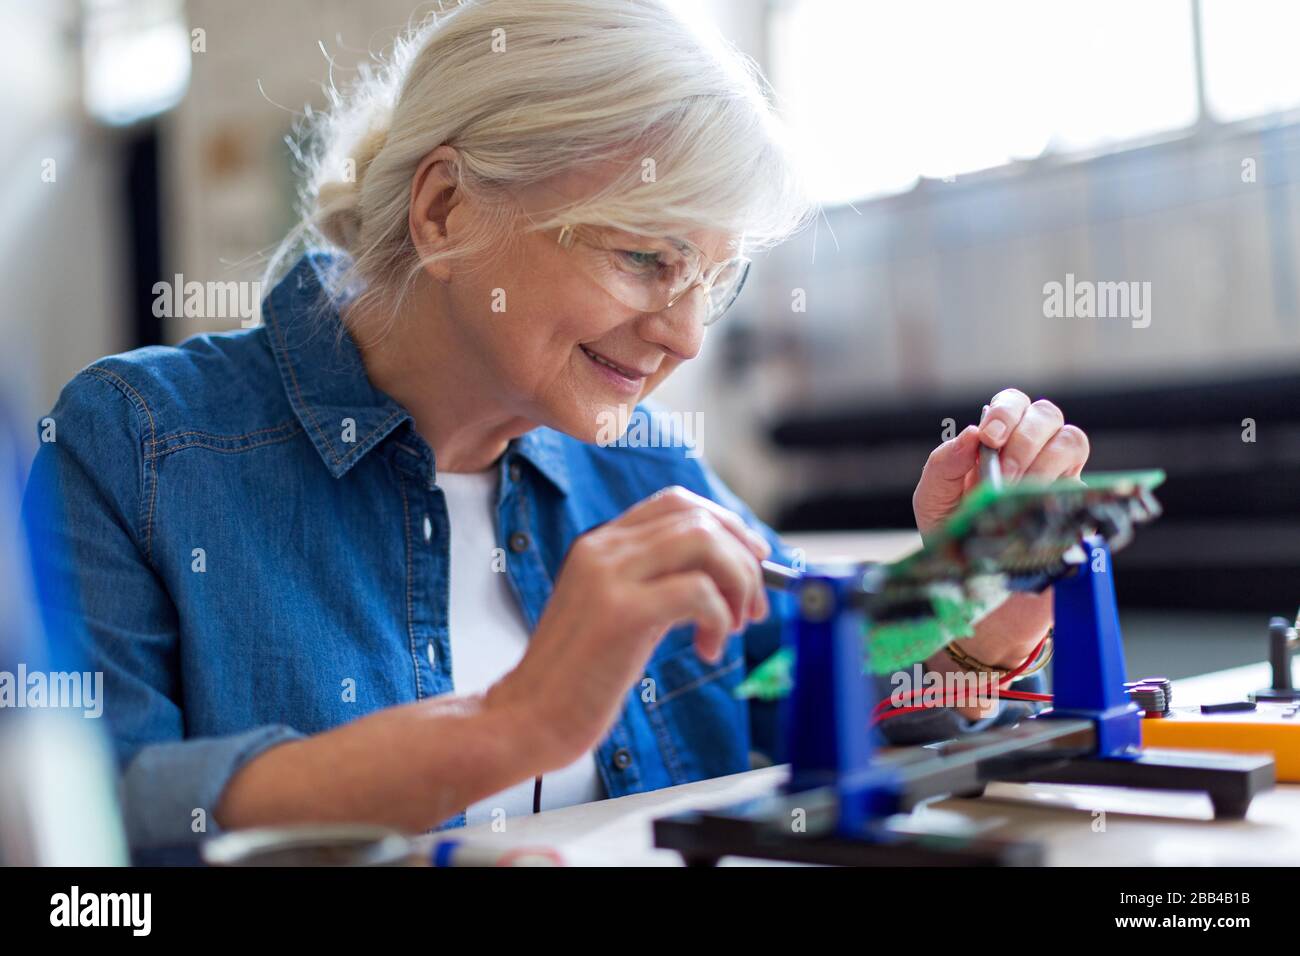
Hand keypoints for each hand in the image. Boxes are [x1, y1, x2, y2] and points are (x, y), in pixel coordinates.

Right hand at [485, 485, 770, 769]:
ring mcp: (609, 576)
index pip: (676, 502)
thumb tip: (726, 576)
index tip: (754, 558)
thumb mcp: (618, 613)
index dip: (726, 524)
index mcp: (600, 544)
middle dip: (743, 558)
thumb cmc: (578, 677)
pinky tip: (709, 650)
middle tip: (755, 605)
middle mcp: (603, 549)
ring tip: (734, 626)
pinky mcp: (620, 613)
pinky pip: (697, 592)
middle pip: (698, 518)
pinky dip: (720, 618)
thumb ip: (659, 585)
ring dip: (738, 583)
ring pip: (704, 543)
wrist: (528, 717)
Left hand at [913, 387, 1089, 538]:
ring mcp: (1058, 470)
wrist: (973, 570)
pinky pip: (1082, 480)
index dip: (1006, 413)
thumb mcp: (934, 496)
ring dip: (1043, 464)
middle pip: (1046, 414)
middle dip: (1023, 441)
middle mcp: (1032, 446)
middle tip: (1003, 475)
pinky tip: (1035, 505)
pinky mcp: (1073, 498)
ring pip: (1071, 440)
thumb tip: (972, 433)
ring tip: (1017, 492)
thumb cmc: (954, 525)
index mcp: (998, 436)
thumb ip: (945, 463)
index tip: (989, 438)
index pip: (1013, 403)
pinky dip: (1058, 488)